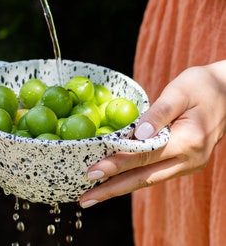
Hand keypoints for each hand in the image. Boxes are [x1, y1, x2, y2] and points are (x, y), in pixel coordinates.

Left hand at [80, 60, 225, 208]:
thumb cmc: (202, 87)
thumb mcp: (180, 91)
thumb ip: (159, 113)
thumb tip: (137, 134)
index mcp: (189, 140)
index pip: (144, 156)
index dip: (116, 165)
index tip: (91, 172)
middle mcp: (189, 159)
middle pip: (143, 179)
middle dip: (112, 189)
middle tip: (85, 200)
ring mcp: (188, 164)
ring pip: (148, 180)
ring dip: (120, 188)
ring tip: (94, 195)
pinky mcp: (184, 163)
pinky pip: (154, 174)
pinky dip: (133, 179)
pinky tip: (115, 181)